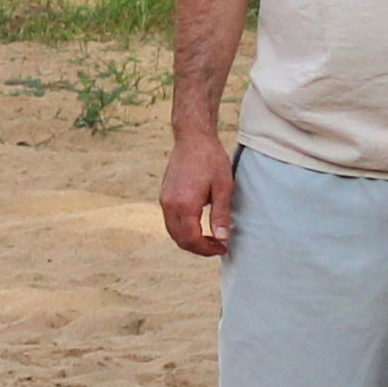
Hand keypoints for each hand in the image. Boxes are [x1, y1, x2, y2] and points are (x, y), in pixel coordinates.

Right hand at [159, 120, 235, 258]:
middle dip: (199, 248)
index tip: (222, 247)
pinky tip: (198, 226)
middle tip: (217, 246)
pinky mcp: (164, 195)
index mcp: (184, 204)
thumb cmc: (211, 160)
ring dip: (190, 240)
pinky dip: (183, 230)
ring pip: (173, 231)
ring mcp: (164, 199)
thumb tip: (222, 239)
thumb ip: (221, 216)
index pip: (192, 239)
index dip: (207, 249)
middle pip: (180, 239)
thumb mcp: (223, 188)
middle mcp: (170, 204)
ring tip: (209, 238)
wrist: (192, 138)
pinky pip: (170, 221)